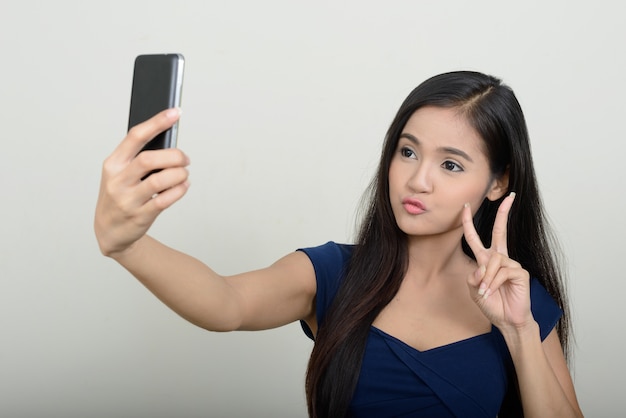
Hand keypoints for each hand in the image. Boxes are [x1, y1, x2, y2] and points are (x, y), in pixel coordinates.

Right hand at [94, 108, 189, 256]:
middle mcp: (118, 180)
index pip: (135, 136)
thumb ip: (139, 158)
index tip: (174, 112)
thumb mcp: (121, 174)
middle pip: (149, 159)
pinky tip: (183, 186)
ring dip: (179, 174)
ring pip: (160, 180)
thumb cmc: (120, 196)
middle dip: (174, 156)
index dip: (156, 122)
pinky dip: (179, 190)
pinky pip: (165, 200)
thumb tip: (169, 140)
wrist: (110, 231)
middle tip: (184, 159)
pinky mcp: (140, 216)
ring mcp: (128, 199)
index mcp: (113, 164)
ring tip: (184, 174)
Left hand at [462, 193, 533, 329]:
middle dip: (504, 214)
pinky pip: (502, 271)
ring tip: (485, 292)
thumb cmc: (491, 304)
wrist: (506, 320)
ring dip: (486, 278)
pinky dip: (494, 282)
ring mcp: (511, 264)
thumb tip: (482, 267)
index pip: (475, 238)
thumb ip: (474, 276)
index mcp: (486, 260)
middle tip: (509, 197)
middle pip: (500, 231)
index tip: (465, 206)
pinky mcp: (520, 272)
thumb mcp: (474, 289)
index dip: (468, 223)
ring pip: (493, 260)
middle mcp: (499, 258)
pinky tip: (493, 291)